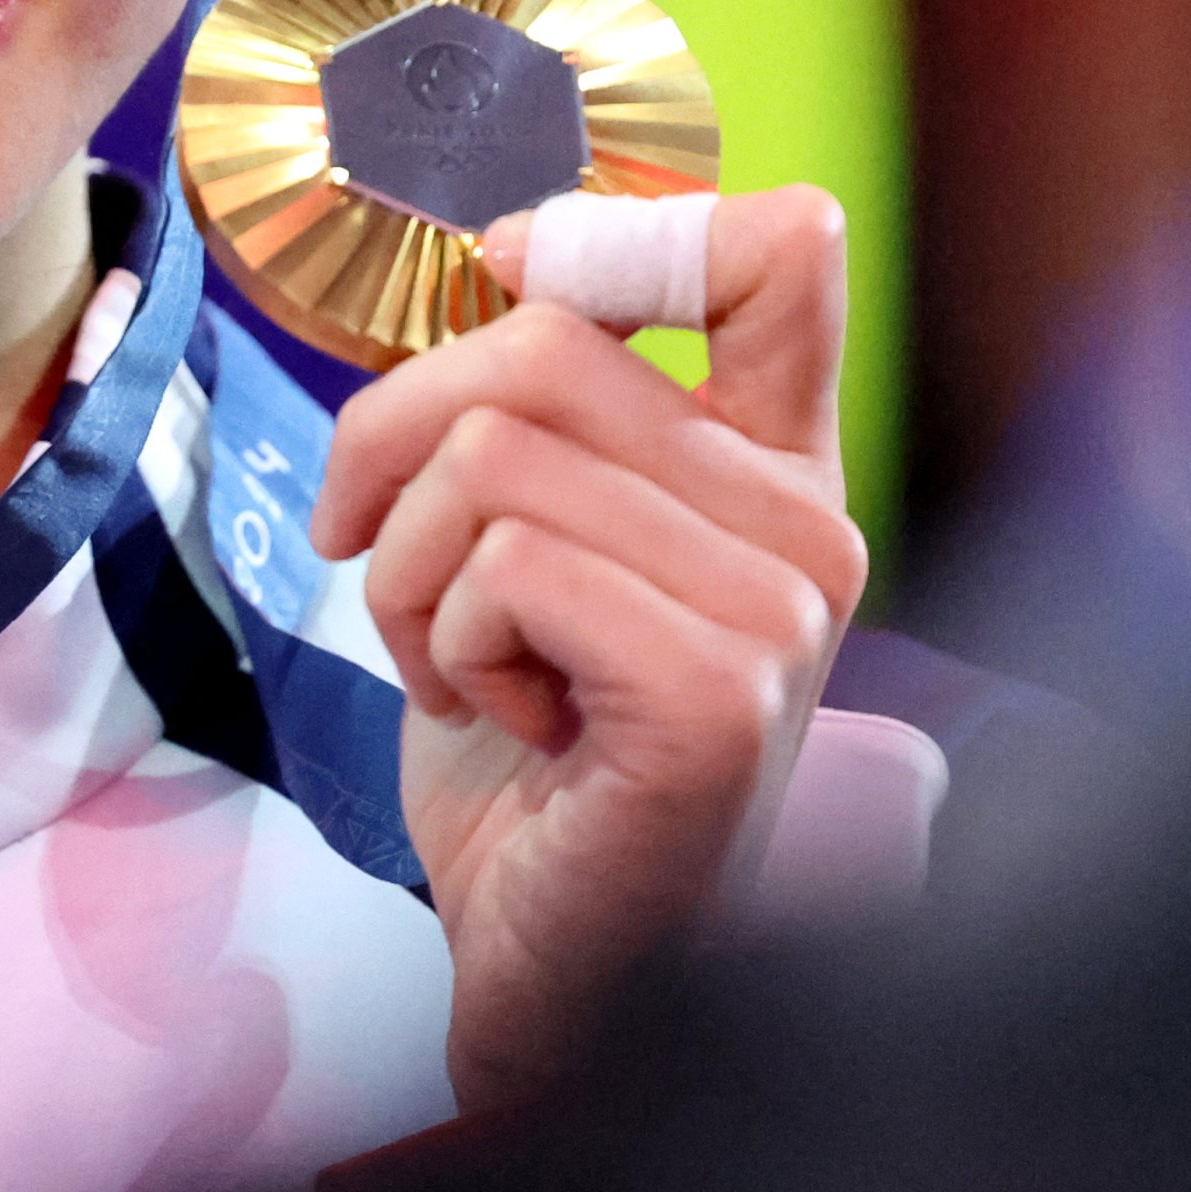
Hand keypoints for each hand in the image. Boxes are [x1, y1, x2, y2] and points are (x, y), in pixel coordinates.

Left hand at [311, 186, 864, 1108]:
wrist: (542, 961)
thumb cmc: (524, 751)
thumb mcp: (526, 534)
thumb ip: (542, 403)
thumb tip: (504, 253)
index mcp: (771, 465)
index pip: (780, 250)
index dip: (618, 230)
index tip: (510, 279)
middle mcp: (805, 525)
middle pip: (548, 341)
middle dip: (398, 443)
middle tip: (385, 558)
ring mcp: (777, 612)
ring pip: (497, 454)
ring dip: (412, 568)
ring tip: (458, 664)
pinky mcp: (716, 696)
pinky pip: (505, 564)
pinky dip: (443, 640)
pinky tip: (500, 719)